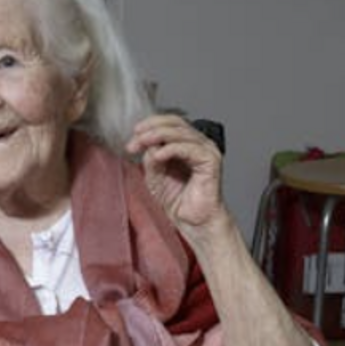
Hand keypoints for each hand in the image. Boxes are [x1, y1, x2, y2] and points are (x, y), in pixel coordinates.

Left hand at [125, 114, 230, 233]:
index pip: (170, 124)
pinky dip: (171, 149)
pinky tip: (158, 155)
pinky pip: (189, 148)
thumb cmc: (180, 202)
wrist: (194, 222)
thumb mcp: (155, 177)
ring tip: (143, 142)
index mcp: (187, 144)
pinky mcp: (211, 161)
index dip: (150, 126)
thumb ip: (151, 158)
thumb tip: (147, 144)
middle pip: (176, 123)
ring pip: (181, 132)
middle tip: (136, 138)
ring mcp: (207, 151)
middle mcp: (199, 144)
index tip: (133, 136)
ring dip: (158, 135)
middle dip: (152, 128)